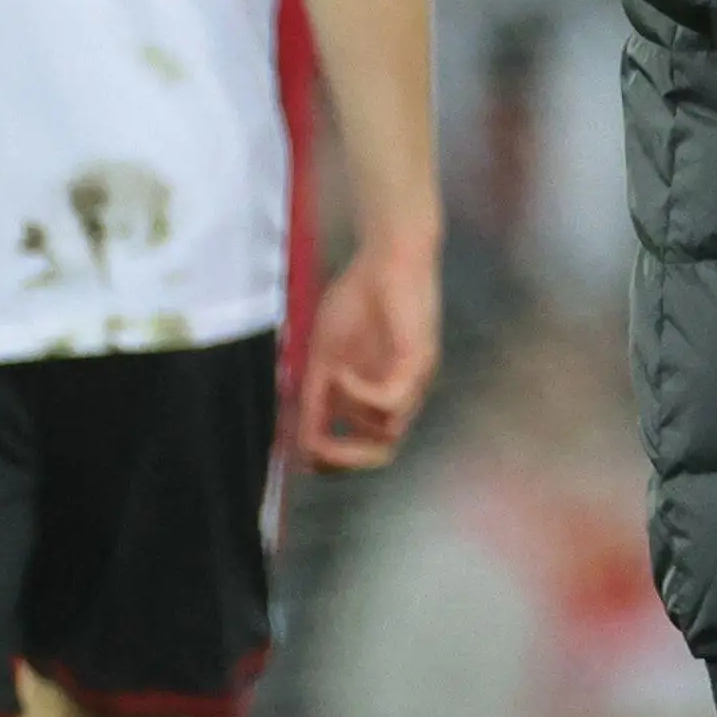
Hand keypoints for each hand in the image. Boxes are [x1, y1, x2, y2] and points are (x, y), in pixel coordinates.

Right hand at [296, 227, 439, 470]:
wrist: (387, 255)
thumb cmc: (358, 299)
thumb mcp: (325, 355)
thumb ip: (315, 396)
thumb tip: (297, 440)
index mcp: (379, 396)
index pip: (366, 448)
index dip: (334, 462)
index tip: (300, 456)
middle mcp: (400, 395)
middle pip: (382, 452)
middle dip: (342, 460)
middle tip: (313, 450)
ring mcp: (413, 380)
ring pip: (388, 433)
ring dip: (349, 418)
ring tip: (327, 383)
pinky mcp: (418, 362)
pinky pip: (389, 400)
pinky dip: (357, 394)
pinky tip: (339, 373)